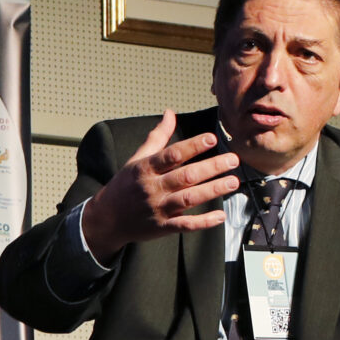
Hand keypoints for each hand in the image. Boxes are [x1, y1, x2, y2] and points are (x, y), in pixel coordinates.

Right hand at [79, 111, 239, 259]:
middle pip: (186, 176)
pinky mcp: (162, 227)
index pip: (172, 154)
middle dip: (211, 167)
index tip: (212, 138)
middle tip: (233, 159)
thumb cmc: (125, 185)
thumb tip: (170, 113)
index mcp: (145, 168)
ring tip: (233, 182)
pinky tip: (220, 216)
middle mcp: (152, 187)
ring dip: (213, 190)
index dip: (193, 146)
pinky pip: (185, 225)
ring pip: (189, 198)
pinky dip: (203, 222)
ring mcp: (157, 208)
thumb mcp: (137, 159)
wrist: (106, 218)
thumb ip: (157, 137)